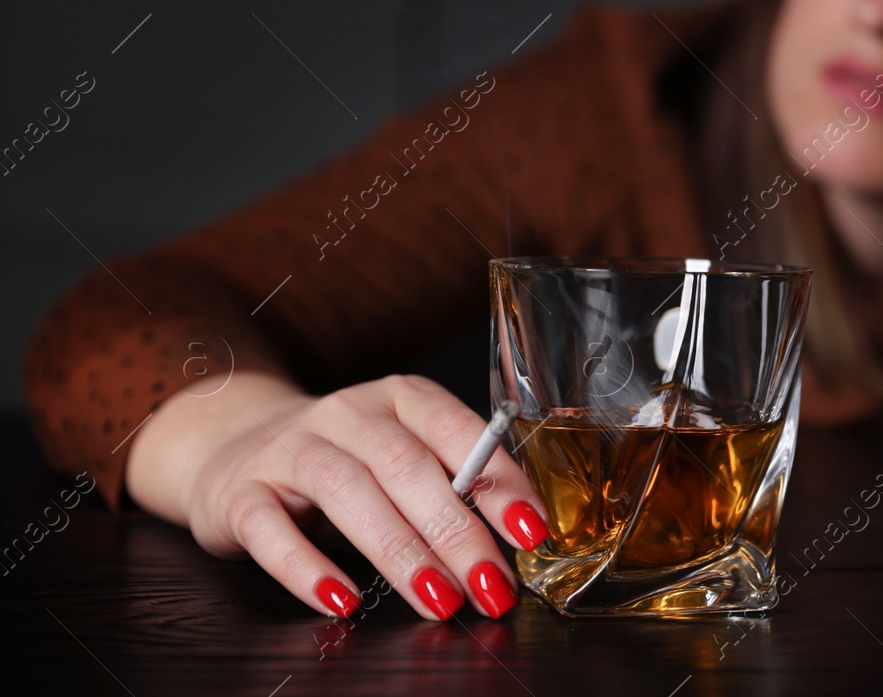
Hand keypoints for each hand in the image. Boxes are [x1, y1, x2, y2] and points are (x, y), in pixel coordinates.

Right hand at [127, 370, 548, 620]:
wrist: (234, 445)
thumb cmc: (346, 458)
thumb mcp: (403, 453)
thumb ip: (450, 481)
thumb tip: (514, 538)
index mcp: (401, 399)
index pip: (459, 432)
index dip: (497, 481)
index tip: (531, 530)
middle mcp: (348, 414)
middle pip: (408, 468)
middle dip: (456, 532)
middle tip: (491, 586)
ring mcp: (290, 450)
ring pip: (349, 493)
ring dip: (400, 552)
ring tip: (439, 600)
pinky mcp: (241, 493)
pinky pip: (272, 531)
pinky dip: (307, 569)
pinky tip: (343, 601)